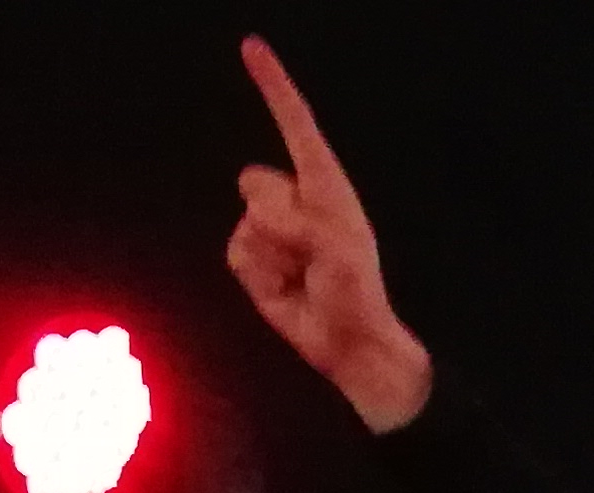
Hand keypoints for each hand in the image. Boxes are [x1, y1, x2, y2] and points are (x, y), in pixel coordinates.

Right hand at [226, 38, 433, 430]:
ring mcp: (271, 228)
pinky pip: (237, 254)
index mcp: (327, 188)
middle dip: (279, 222)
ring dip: (273, 257)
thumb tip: (260, 215)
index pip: (297, 127)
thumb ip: (298, 226)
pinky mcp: (254, 256)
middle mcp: (297, 200)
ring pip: (245, 222)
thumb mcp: (338, 255)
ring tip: (303, 278)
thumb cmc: (356, 296)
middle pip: (257, 183)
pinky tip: (286, 291)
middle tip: (311, 258)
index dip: (274, 86)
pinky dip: (260, 278)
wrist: (348, 345)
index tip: (252, 46)